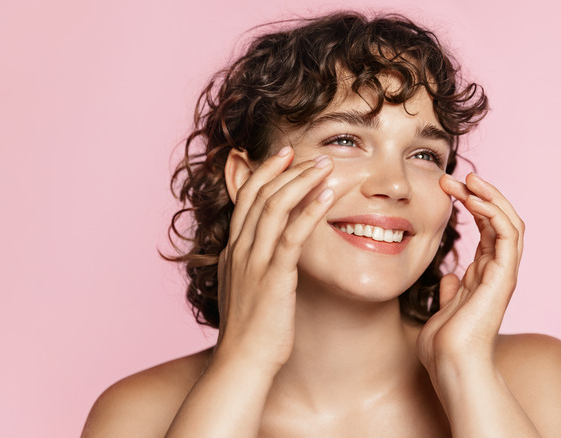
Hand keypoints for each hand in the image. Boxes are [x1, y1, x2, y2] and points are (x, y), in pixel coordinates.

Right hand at [214, 147, 334, 370]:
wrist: (241, 363)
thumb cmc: (250, 331)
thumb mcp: (245, 289)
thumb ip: (252, 264)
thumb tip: (265, 253)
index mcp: (233, 249)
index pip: (246, 197)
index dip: (265, 171)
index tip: (285, 155)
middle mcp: (240, 249)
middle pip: (259, 193)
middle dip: (286, 168)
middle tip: (311, 152)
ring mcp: (254, 262)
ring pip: (274, 206)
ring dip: (301, 181)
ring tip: (326, 165)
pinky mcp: (273, 277)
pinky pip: (292, 235)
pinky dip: (310, 211)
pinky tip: (327, 196)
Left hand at [417, 173, 524, 380]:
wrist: (451, 366)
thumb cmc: (444, 346)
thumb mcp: (443, 310)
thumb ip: (451, 292)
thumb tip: (449, 278)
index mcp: (483, 276)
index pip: (487, 229)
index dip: (471, 204)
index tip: (448, 187)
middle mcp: (497, 272)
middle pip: (499, 221)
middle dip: (479, 195)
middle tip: (455, 178)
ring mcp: (503, 274)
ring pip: (509, 223)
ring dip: (490, 197)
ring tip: (468, 180)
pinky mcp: (504, 277)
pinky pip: (507, 236)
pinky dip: (495, 213)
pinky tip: (475, 200)